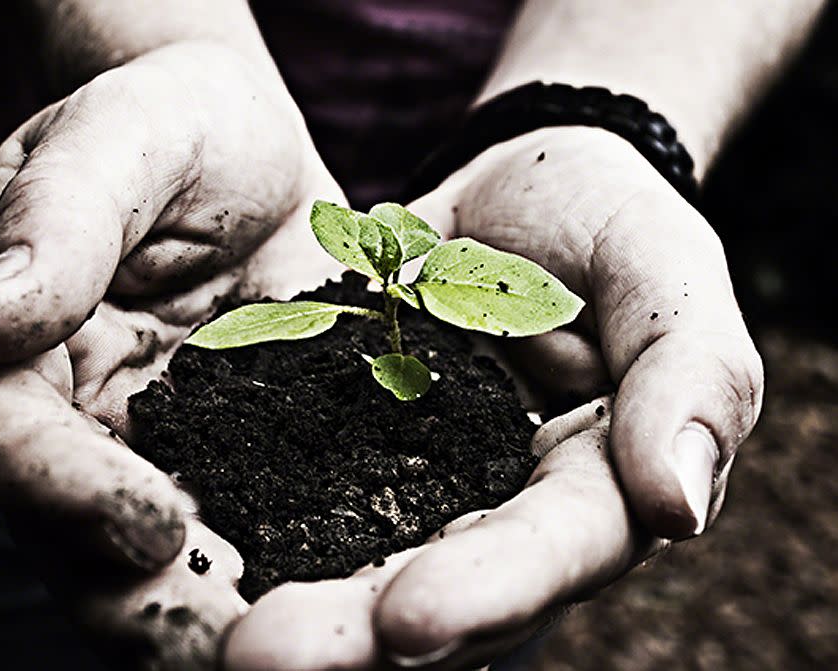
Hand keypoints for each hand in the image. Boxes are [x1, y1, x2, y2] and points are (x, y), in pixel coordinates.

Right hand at [0, 41, 342, 668]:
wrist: (245, 147)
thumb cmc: (170, 126)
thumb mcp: (119, 137)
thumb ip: (59, 216)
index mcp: (15, 347)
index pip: (1, 435)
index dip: (61, 490)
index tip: (152, 528)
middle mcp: (76, 425)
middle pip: (81, 539)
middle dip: (156, 606)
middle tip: (248, 652)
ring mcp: (161, 454)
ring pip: (170, 564)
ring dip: (232, 621)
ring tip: (315, 654)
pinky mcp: (244, 458)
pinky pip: (260, 527)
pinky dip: (300, 571)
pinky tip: (363, 597)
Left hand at [222, 126, 762, 668]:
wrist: (518, 185)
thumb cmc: (607, 224)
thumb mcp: (665, 277)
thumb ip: (689, 377)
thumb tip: (679, 502)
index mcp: (588, 486)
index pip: (547, 553)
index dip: (487, 591)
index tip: (407, 620)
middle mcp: (493, 509)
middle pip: (431, 588)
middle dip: (353, 632)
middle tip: (261, 657)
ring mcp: (410, 479)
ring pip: (351, 557)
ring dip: (286, 601)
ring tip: (207, 631)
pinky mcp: (341, 434)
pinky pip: (292, 486)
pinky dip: (242, 520)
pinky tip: (175, 539)